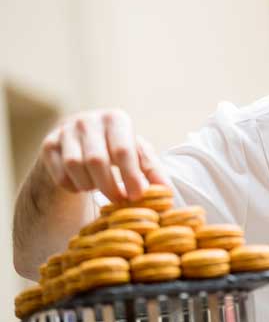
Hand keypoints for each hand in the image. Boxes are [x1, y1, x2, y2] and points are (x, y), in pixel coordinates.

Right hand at [40, 109, 167, 202]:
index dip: (131, 176)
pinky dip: (73, 186)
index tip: (138, 196)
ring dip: (90, 185)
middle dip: (110, 187)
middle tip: (120, 202)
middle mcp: (89, 120)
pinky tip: (83, 184)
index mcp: (116, 119)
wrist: (80, 142)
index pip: (123, 150)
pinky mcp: (48, 144)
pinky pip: (60, 174)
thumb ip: (152, 170)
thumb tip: (166, 193)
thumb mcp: (137, 154)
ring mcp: (65, 131)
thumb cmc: (116, 148)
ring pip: (75, 167)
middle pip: (97, 160)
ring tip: (100, 187)